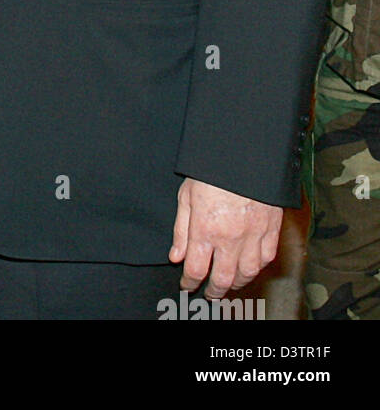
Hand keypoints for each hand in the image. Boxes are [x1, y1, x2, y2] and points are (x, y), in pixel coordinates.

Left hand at [169, 177, 282, 298]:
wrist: (243, 154)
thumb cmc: (210, 172)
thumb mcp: (186, 196)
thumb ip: (181, 230)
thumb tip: (176, 257)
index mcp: (205, 230)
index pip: (196, 269)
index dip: (190, 282)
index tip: (186, 284)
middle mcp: (230, 238)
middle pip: (223, 278)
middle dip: (214, 290)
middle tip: (209, 293)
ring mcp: (253, 236)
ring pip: (247, 273)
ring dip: (236, 283)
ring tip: (228, 284)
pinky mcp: (271, 229)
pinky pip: (266, 259)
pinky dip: (257, 268)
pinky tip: (249, 267)